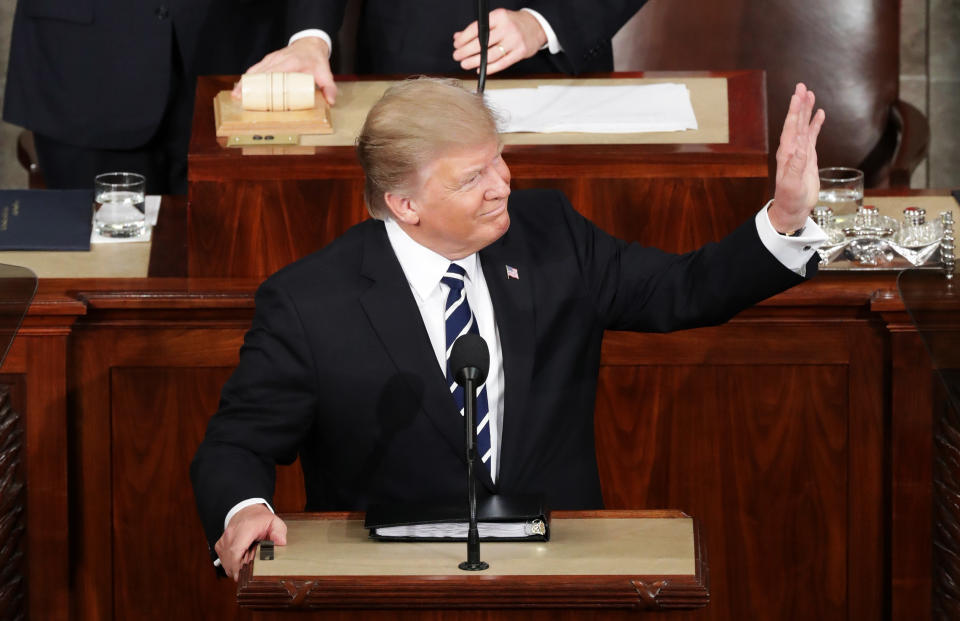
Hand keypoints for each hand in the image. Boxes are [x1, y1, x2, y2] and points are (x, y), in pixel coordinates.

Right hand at [215, 504, 286, 580]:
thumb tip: (281, 542)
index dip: (236, 566)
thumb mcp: (274, 522)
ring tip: (247, 565)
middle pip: (229, 559)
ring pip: (224, 561)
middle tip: (248, 574)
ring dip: (234, 568)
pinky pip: (222, 559)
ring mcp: (224, 539)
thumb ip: (279, 532)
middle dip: (237, 571)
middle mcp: (231, 534)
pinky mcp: (220, 544)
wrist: (247, 510)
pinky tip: (240, 561)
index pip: (235, 550)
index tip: (241, 576)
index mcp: (245, 529)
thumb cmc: (260, 519)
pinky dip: (230, 564)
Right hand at [231, 37, 336, 104]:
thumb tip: (331, 101)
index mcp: (289, 63)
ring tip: (237, 95)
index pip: (272, 73)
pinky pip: (256, 69)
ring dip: (245, 82)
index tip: (252, 92)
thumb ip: (329, 87)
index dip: (261, 83)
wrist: (310, 44)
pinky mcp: (269, 60)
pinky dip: (248, 77)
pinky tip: (242, 86)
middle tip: (239, 98)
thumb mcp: (325, 73)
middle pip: (259, 72)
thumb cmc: (316, 60)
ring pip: (255, 70)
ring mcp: (271, 59)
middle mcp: (277, 60)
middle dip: (247, 85)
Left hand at [453, 9, 546, 73]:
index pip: (477, 28)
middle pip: (482, 43)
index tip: (457, 44)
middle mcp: (507, 28)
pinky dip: (489, 68)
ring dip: (474, 61)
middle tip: (457, 56)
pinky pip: (501, 63)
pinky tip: (480, 68)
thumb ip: (477, 29)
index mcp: (499, 17)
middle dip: (466, 51)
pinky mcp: (520, 53)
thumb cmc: (513, 23)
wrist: (536, 26)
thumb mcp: (496, 20)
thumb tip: (458, 37)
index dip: (464, 38)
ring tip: (465, 64)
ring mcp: (514, 41)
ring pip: (490, 55)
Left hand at [769, 83, 825, 233]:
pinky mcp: (808, 157)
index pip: (790, 127)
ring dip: (806, 111)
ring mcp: (800, 152)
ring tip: (810, 94)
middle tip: (802, 86)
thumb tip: (800, 148)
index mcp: (787, 153)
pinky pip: (811, 136)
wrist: (792, 209)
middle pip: (796, 122)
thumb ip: (797, 166)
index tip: (797, 96)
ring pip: (803, 126)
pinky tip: (819, 114)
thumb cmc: (790, 199)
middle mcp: (792, 149)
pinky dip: (815, 124)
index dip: (794, 111)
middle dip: (799, 104)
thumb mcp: (793, 184)